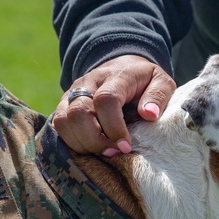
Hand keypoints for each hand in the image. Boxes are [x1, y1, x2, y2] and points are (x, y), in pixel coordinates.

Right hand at [54, 55, 175, 154]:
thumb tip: (149, 115)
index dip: (114, 128)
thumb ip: (158, 96)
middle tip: (112, 152)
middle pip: (79, 112)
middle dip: (94, 140)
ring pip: (63, 121)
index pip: (106, 100)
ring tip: (102, 151)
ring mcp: (72, 93)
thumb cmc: (144, 80)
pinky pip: (57, 126)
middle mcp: (89, 82)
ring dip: (81, 143)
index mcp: (116, 76)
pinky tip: (90, 147)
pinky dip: (71, 141)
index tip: (125, 146)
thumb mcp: (161, 82)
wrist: (122, 66)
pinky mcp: (64, 104)